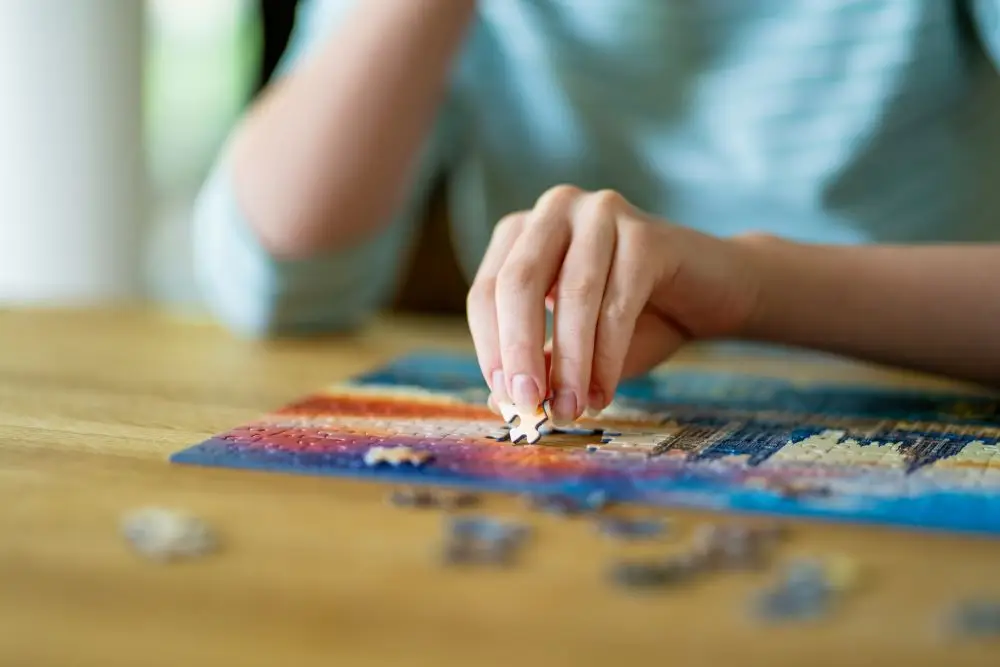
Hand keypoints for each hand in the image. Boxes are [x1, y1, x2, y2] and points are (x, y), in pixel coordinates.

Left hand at [466, 185, 761, 422]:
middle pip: (518, 283)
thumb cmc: (636, 318)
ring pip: (572, 296)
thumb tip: (499, 402)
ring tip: (570, 409)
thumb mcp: (574, 345)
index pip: (486, 291)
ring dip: (569, 363)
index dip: (490, 347)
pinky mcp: (646, 234)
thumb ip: (539, 364)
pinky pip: (618, 303)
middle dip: (519, 351)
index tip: (502, 398)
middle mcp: (556, 210)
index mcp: (523, 233)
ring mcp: (602, 213)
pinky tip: (603, 392)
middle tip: (527, 406)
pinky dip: (607, 356)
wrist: (713, 293)